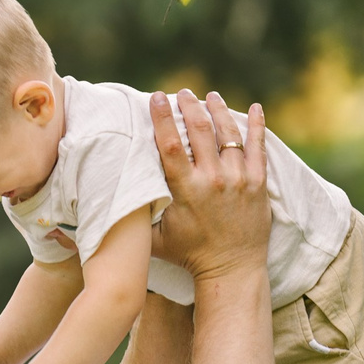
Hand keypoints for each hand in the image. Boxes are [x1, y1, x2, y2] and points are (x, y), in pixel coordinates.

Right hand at [149, 90, 270, 284]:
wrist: (232, 270)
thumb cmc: (189, 255)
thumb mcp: (155, 239)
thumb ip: (135, 217)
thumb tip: (105, 204)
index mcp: (186, 190)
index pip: (171, 144)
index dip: (162, 118)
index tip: (156, 97)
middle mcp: (213, 180)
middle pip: (199, 130)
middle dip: (189, 106)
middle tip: (182, 93)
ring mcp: (239, 180)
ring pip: (228, 134)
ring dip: (217, 110)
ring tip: (209, 96)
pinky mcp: (258, 183)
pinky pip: (258, 147)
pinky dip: (257, 125)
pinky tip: (255, 107)